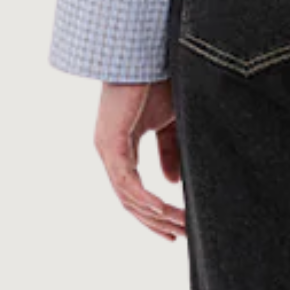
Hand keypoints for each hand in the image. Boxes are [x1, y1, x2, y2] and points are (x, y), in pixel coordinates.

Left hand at [94, 80, 184, 240]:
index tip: (179, 228)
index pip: (137, 192)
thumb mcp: (170, 122)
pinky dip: (143, 197)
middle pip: (132, 202)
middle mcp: (111, 153)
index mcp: (123, 148)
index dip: (157, 213)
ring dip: (155, 215)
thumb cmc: (157, 80)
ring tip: (180, 228)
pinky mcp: (109, 143)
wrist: (145, 51)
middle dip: (158, 223)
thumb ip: (171, 151)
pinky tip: (162, 209)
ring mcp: (107, 150)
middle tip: (182, 238)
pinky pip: (125, 181)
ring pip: (129, 197)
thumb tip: (172, 183)